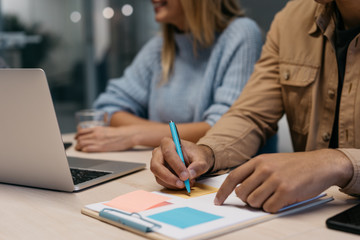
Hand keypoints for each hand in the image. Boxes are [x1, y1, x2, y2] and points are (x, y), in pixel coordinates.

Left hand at [75, 126, 137, 151]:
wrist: (127, 135)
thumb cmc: (119, 133)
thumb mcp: (106, 129)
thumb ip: (98, 131)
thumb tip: (93, 135)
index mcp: (97, 129)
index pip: (81, 132)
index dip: (77, 136)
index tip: (76, 138)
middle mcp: (96, 134)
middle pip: (80, 139)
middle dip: (77, 143)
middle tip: (77, 146)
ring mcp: (98, 141)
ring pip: (82, 144)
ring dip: (79, 147)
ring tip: (79, 149)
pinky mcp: (101, 147)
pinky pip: (88, 149)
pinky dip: (84, 150)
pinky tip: (84, 151)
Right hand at [150, 137, 214, 189]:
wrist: (195, 158)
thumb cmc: (196, 155)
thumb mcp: (202, 160)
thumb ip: (198, 166)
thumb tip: (190, 174)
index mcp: (168, 143)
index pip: (168, 153)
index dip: (176, 165)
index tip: (186, 176)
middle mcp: (159, 152)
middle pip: (157, 166)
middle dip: (169, 177)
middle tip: (182, 184)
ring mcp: (157, 163)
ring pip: (159, 176)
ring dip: (173, 183)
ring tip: (187, 184)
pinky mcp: (158, 173)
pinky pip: (162, 182)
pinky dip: (172, 186)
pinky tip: (183, 184)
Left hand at [214, 149, 352, 212]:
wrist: (320, 164)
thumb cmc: (295, 165)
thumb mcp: (272, 161)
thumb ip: (255, 172)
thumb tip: (238, 190)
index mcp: (258, 161)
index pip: (233, 177)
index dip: (223, 191)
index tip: (218, 201)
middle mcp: (264, 169)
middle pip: (242, 193)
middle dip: (247, 199)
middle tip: (260, 196)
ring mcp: (275, 180)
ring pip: (254, 202)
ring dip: (262, 204)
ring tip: (274, 196)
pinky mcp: (286, 191)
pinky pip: (269, 208)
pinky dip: (274, 207)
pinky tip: (282, 199)